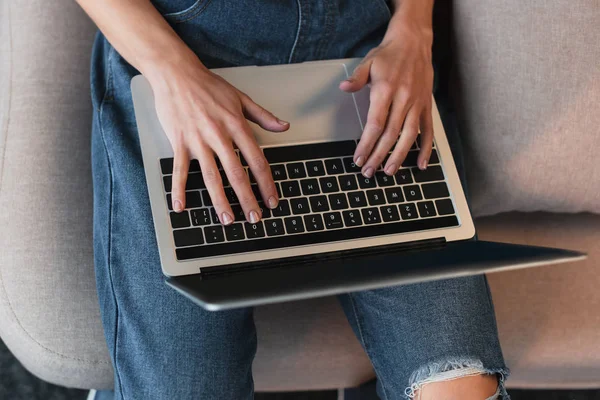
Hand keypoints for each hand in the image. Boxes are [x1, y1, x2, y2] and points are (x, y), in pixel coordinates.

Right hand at [146, 54, 288, 224]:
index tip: (272, 200)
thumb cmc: (209, 85)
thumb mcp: (241, 98)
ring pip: (212, 177)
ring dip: (220, 201)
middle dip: (248, 199)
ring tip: (227, 220)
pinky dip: (179, 189)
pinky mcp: (179, 142)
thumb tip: (284, 126)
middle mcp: (220, 135)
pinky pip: (180, 170)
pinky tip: (181, 206)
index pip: (257, 160)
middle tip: (255, 218)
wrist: (177, 73)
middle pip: (237, 173)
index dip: (267, 183)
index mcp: (237, 126)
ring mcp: (199, 140)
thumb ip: (263, 116)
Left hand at [340, 14, 434, 176]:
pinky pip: (428, 130)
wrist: (414, 41)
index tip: (358, 158)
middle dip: (378, 155)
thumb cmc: (389, 54)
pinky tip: (421, 164)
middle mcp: (403, 99)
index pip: (375, 124)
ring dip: (400, 156)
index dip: (367, 144)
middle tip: (368, 172)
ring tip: (389, 171)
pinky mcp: (427, 105)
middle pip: (390, 134)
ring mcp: (417, 103)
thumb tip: (344, 88)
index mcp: (386, 90)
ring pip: (409, 135)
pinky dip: (426, 148)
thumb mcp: (368, 62)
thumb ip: (357, 78)